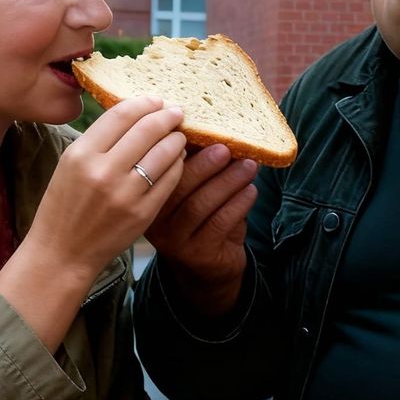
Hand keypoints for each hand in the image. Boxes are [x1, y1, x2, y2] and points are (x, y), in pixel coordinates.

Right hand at [23, 97, 186, 291]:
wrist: (63, 254)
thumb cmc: (64, 206)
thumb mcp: (70, 165)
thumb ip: (100, 140)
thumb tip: (136, 113)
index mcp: (80, 155)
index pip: (121, 115)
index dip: (144, 103)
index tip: (156, 100)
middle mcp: (103, 172)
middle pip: (147, 129)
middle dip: (167, 116)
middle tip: (176, 112)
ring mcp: (125, 194)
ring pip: (164, 153)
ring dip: (176, 139)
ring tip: (178, 135)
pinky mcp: (143, 214)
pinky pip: (170, 179)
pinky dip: (177, 164)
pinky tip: (176, 159)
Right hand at [146, 143, 257, 316]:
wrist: (207, 272)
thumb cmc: (203, 221)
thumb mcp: (195, 193)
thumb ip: (200, 166)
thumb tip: (218, 126)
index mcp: (149, 198)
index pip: (161, 169)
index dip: (182, 149)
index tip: (204, 131)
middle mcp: (155, 221)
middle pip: (180, 186)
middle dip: (206, 164)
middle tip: (227, 147)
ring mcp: (174, 241)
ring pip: (201, 205)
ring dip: (228, 182)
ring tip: (249, 166)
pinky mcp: (198, 255)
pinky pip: (219, 223)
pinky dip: (238, 203)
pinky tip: (251, 191)